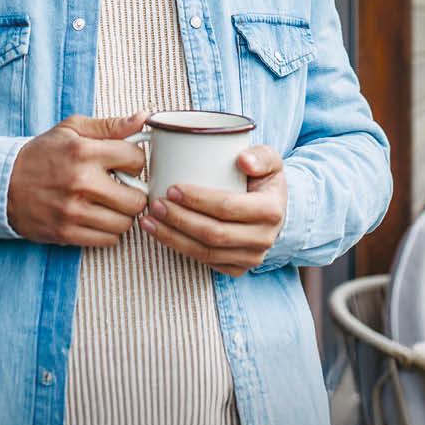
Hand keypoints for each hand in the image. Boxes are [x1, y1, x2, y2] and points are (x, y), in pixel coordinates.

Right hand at [6, 111, 149, 246]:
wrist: (2, 184)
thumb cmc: (41, 154)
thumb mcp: (72, 130)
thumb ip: (110, 125)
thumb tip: (143, 118)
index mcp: (84, 152)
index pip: (136, 159)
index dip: (135, 161)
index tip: (124, 164)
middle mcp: (80, 182)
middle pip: (136, 199)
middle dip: (134, 193)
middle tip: (123, 189)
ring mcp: (73, 211)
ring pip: (125, 223)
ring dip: (122, 214)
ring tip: (109, 204)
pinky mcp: (66, 233)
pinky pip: (108, 240)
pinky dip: (108, 231)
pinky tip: (98, 217)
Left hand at [138, 146, 286, 275]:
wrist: (273, 209)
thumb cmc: (264, 180)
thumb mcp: (270, 160)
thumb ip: (260, 155)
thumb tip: (243, 160)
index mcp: (271, 210)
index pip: (228, 207)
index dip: (197, 200)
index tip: (173, 188)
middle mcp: (264, 238)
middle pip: (214, 234)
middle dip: (179, 220)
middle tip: (156, 204)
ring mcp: (251, 257)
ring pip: (205, 252)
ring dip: (173, 237)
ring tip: (150, 220)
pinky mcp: (238, 268)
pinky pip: (205, 261)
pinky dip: (179, 248)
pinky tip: (162, 233)